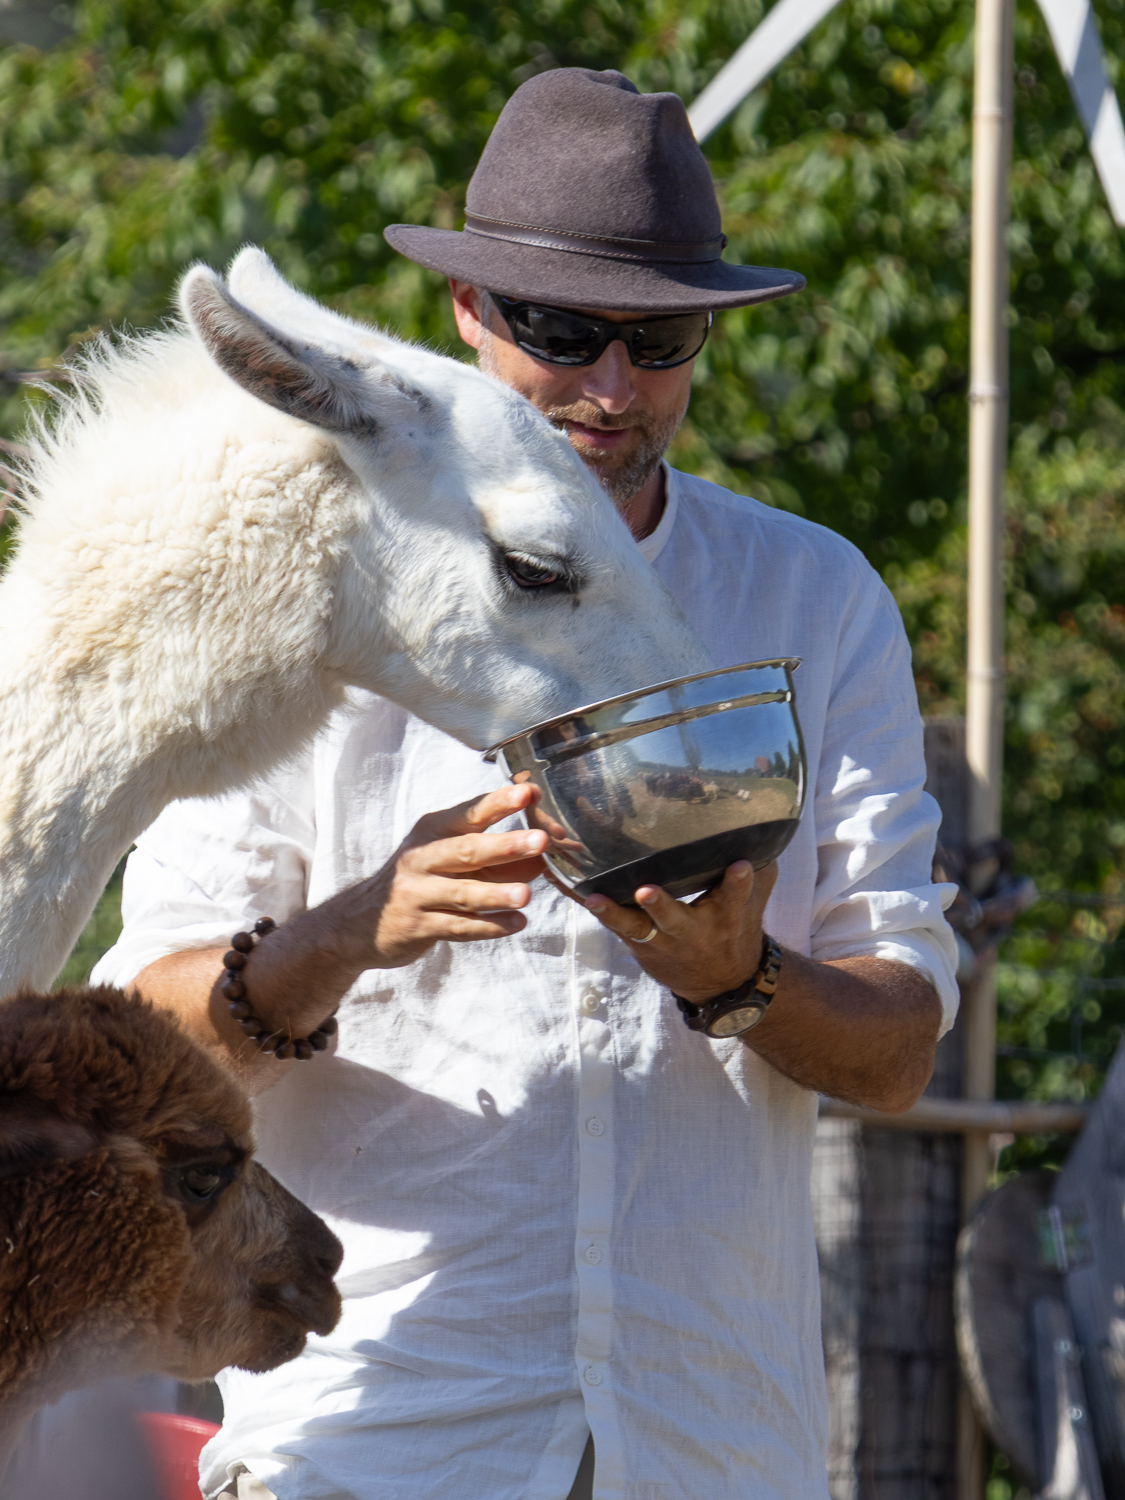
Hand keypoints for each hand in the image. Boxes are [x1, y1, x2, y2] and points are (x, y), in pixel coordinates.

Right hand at [363, 784, 548, 968]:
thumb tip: (542, 852)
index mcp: (433, 831)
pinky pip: (458, 927)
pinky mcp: (418, 927)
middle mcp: (422, 858)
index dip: (498, 803)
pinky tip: (515, 924)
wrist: (360, 922)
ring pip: (462, 893)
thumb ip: (490, 852)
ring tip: (527, 895)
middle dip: (505, 845)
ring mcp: (418, 894)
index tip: (528, 793)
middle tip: (539, 841)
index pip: (469, 813)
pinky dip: (488, 927)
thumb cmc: (418, 880)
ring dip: (496, 894)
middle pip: (467, 850)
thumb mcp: (444, 854)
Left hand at [585, 860, 778, 1001]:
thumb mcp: (754, 904)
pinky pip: (614, 927)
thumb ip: (760, 870)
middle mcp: (694, 931)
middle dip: (660, 906)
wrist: (722, 984)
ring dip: (615, 914)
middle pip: (675, 919)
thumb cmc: (736, 928)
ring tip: (596, 899)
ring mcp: (662, 941)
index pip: (736, 897)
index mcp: (727, 916)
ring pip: (636, 928)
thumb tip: (768, 828)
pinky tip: (574, 892)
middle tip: (646, 891)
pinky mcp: (640, 945)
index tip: (740, 865)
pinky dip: (594, 910)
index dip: (738, 883)